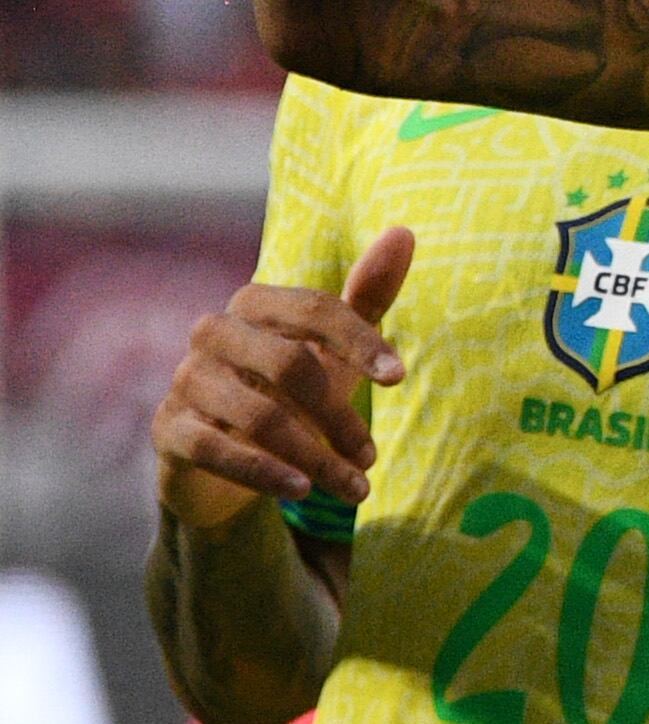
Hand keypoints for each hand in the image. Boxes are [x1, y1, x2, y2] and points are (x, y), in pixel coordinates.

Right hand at [153, 229, 414, 532]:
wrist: (222, 461)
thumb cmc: (289, 390)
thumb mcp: (333, 348)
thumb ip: (367, 296)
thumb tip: (403, 232)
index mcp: (255, 303)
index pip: (314, 308)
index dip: (360, 339)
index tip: (398, 376)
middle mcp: (214, 333)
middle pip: (290, 364)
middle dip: (339, 415)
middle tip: (371, 456)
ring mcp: (186, 380)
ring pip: (259, 415)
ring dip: (314, 457)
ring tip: (355, 486)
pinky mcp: (169, 429)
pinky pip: (215, 449)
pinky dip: (263, 471)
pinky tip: (301, 491)